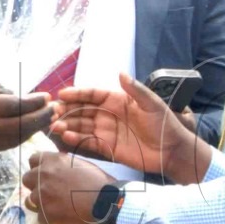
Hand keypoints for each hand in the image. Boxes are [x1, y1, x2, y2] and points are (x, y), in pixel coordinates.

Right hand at [0, 76, 53, 154]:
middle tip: (55, 109)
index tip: (46, 96)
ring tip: (48, 118)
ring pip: (17, 138)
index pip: (15, 106)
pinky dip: (23, 138)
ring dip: (36, 129)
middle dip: (41, 117)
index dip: (34, 102)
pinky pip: (8, 145)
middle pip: (20, 125)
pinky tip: (31, 129)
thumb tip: (16, 94)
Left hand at [21, 151, 116, 223]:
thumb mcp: (81, 164)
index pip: (33, 160)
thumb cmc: (99, 182)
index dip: (38, 167)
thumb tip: (57, 167)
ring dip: (40, 203)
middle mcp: (43, 176)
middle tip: (49, 191)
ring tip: (55, 207)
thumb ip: (64, 165)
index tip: (45, 174)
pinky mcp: (45, 215)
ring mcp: (42, 197)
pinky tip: (63, 218)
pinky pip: (41, 217)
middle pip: (26, 179)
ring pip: (30, 200)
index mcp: (52, 161)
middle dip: (35, 185)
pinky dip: (50, 218)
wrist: (106, 204)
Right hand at [51, 73, 191, 176]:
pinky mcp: (108, 148)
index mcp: (118, 101)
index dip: (77, 94)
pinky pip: (88, 142)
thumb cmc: (165, 124)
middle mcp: (109, 115)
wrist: (172, 150)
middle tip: (52, 112)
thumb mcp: (151, 103)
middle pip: (83, 110)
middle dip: (67, 110)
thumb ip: (135, 90)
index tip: (62, 94)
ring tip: (54, 126)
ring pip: (82, 126)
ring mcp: (107, 132)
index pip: (93, 95)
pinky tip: (66, 137)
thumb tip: (120, 72)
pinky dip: (76, 139)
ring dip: (67, 125)